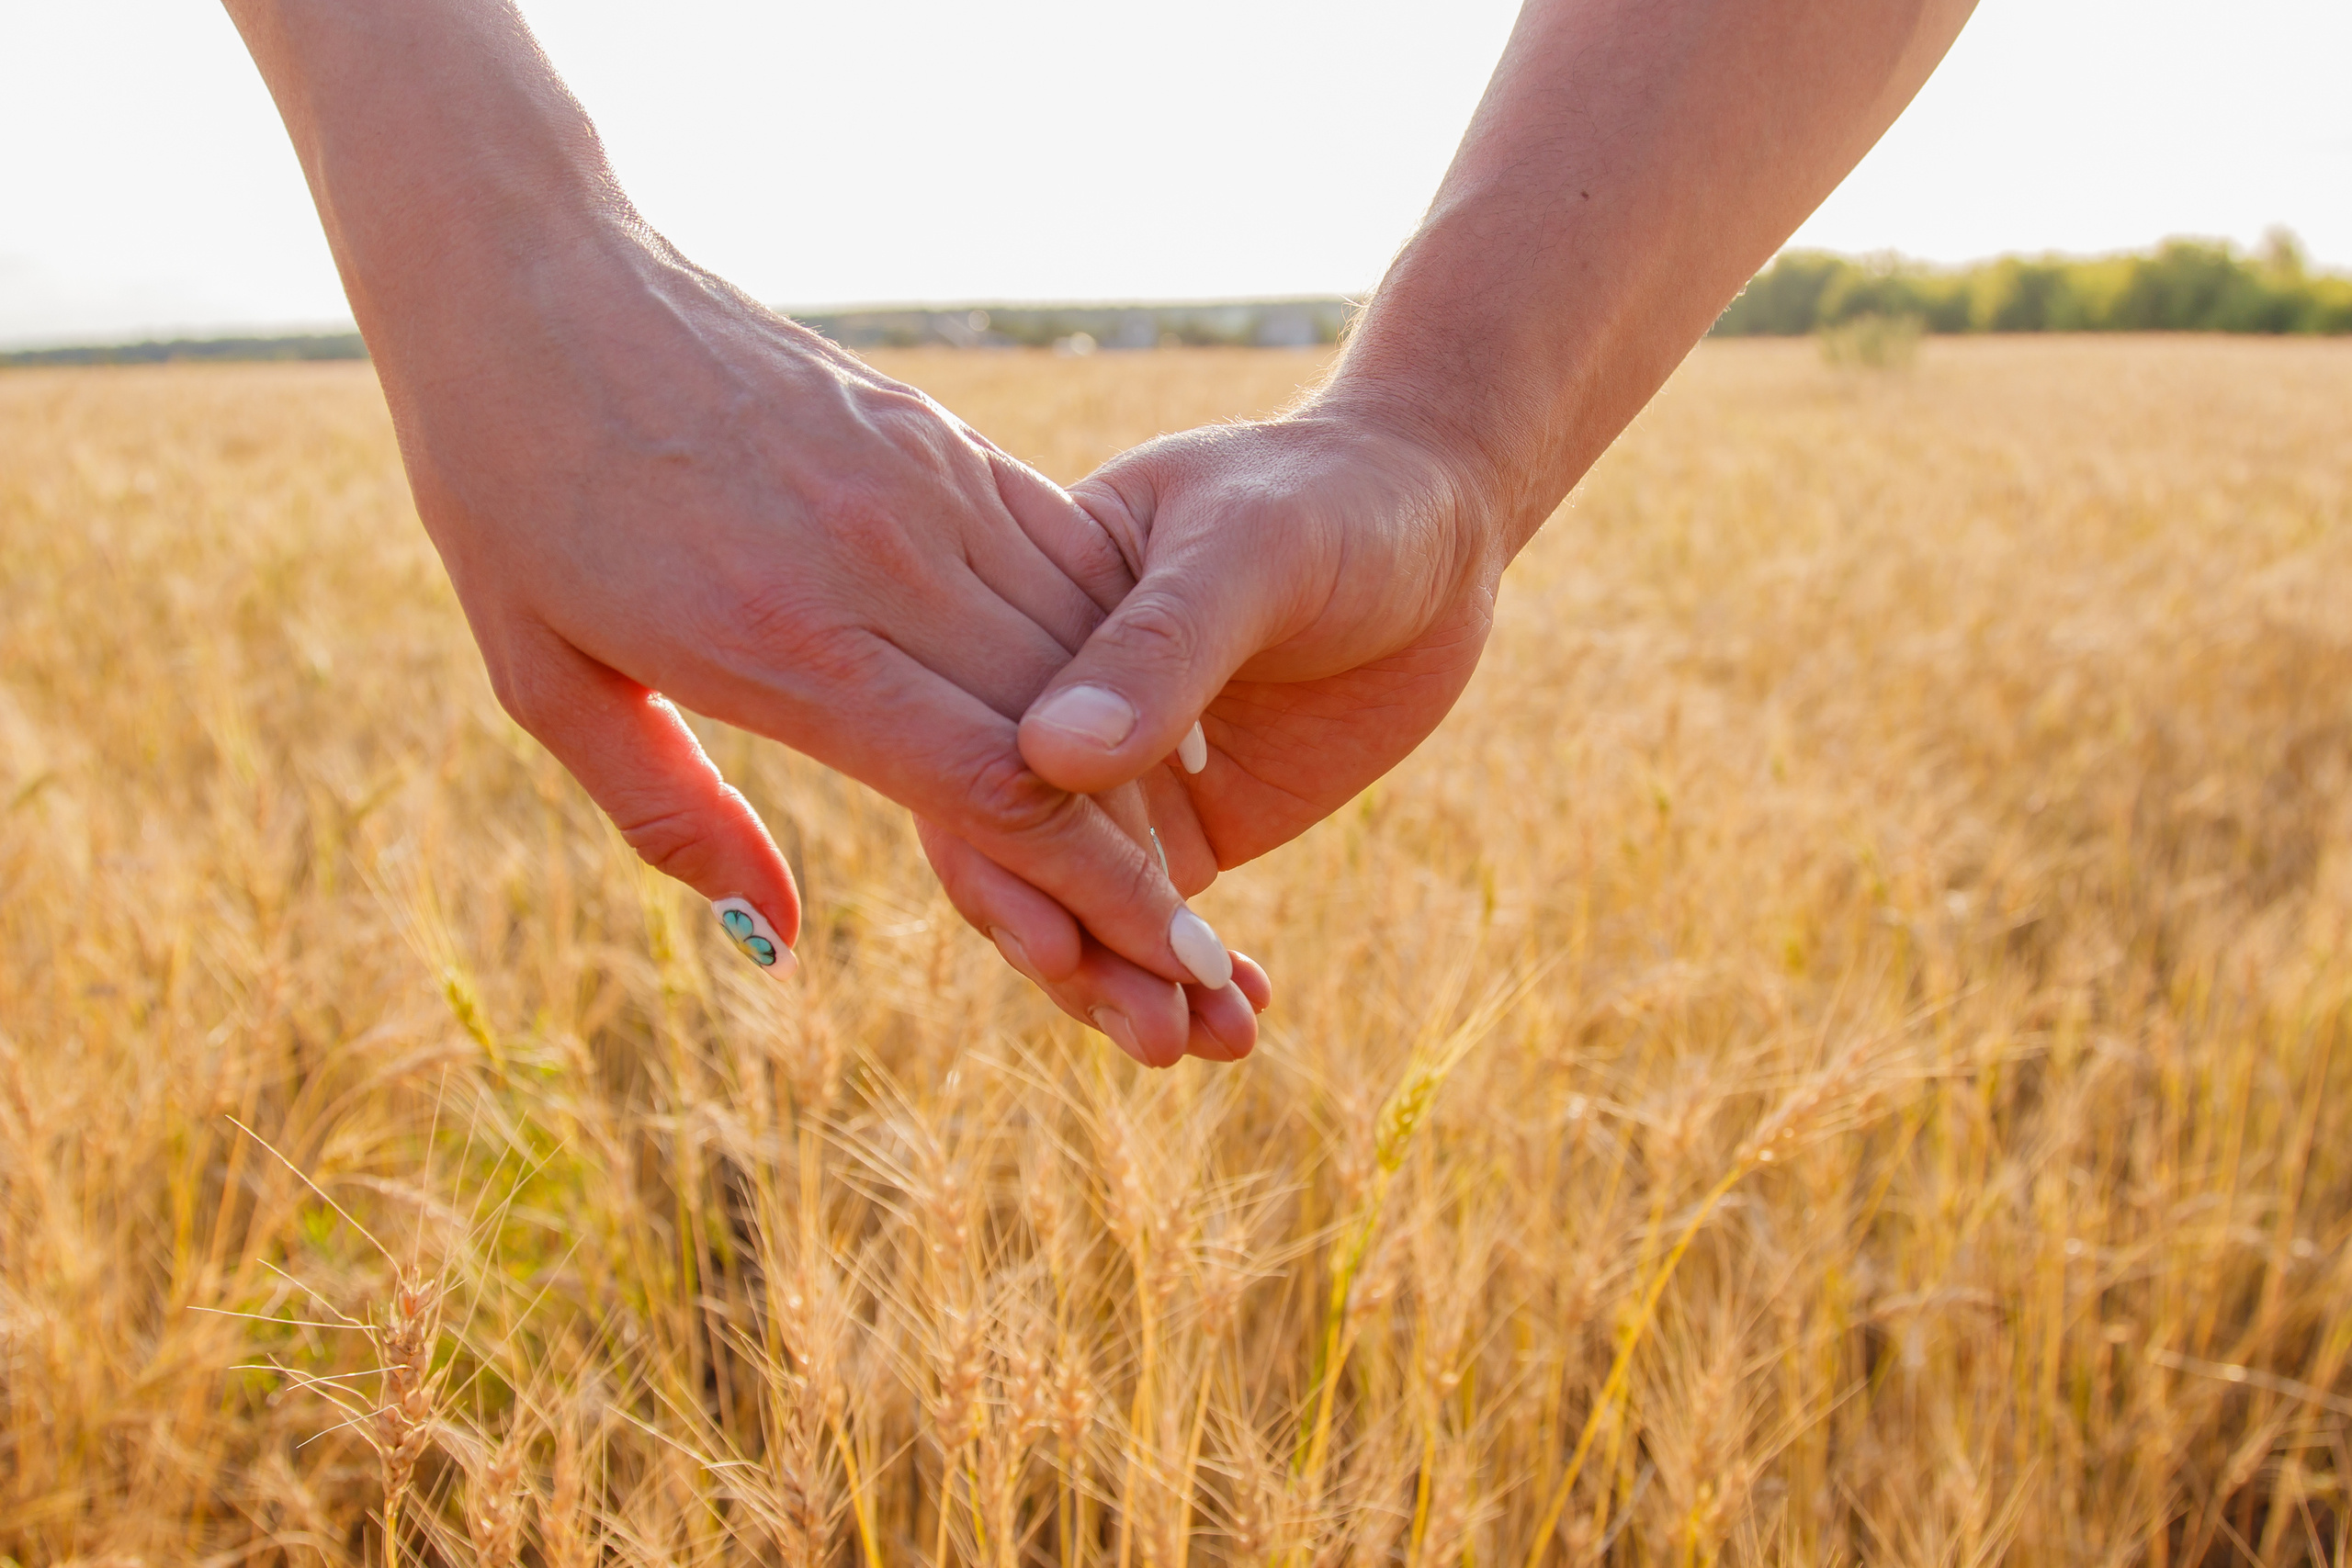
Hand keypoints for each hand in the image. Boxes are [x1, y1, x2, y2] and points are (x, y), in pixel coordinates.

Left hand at [378, 227, 1265, 1055]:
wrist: (530, 273)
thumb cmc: (509, 488)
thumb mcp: (545, 678)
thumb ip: (674, 813)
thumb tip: (778, 933)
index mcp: (787, 642)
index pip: (997, 790)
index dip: (1101, 893)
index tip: (1174, 966)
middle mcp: (882, 563)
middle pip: (1070, 734)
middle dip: (1150, 860)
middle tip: (1209, 957)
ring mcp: (924, 487)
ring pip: (1086, 647)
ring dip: (1150, 759)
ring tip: (1186, 852)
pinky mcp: (936, 436)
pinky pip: (1063, 554)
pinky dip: (1113, 643)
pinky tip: (1147, 708)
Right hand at [919, 407, 1500, 1041]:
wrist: (1436, 521)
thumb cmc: (1332, 501)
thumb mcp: (1250, 554)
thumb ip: (1159, 648)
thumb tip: (1049, 756)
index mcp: (1023, 630)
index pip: (973, 760)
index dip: (997, 860)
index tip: (1054, 947)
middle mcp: (1051, 715)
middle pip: (1023, 860)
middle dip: (1079, 959)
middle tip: (1156, 1033)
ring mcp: (1121, 781)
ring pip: (1091, 910)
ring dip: (1138, 989)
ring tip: (1213, 1044)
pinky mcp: (1193, 824)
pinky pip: (1167, 924)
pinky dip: (1197, 982)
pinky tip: (1245, 1021)